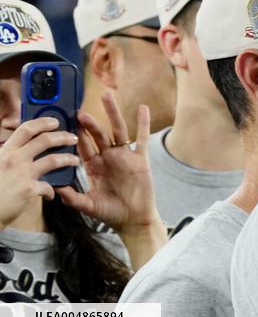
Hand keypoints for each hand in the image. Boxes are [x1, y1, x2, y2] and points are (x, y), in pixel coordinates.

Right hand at [0, 118, 78, 226]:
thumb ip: (8, 156)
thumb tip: (21, 150)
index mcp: (5, 151)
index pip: (26, 129)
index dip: (43, 123)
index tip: (55, 122)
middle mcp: (13, 159)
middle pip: (44, 140)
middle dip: (63, 137)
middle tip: (73, 138)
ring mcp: (22, 173)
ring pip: (53, 159)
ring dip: (68, 159)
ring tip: (75, 160)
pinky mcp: (28, 189)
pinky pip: (47, 187)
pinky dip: (51, 191)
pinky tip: (51, 195)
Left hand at [57, 92, 159, 236]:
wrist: (134, 220)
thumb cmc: (111, 213)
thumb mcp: (88, 206)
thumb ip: (73, 198)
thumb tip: (56, 190)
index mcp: (94, 167)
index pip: (83, 147)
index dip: (75, 135)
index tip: (65, 121)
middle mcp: (108, 158)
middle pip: (98, 134)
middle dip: (89, 122)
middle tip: (79, 110)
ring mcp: (125, 156)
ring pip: (118, 131)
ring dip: (112, 113)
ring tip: (107, 96)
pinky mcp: (140, 159)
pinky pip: (142, 138)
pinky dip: (143, 123)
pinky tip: (143, 108)